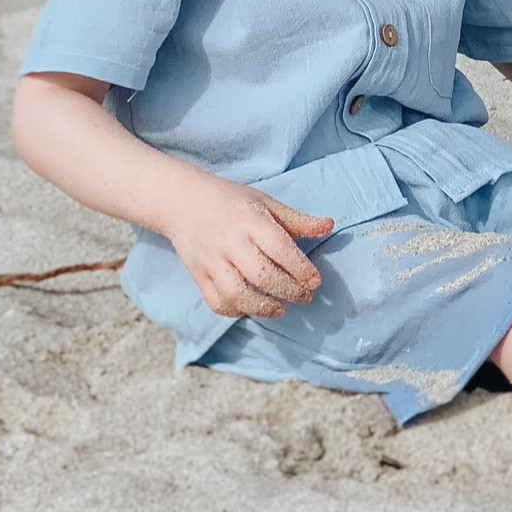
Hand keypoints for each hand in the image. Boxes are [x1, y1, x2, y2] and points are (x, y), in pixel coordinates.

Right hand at [160, 180, 333, 318]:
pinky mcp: (197, 276)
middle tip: (306, 296)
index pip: (279, 248)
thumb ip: (296, 219)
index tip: (316, 281)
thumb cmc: (230, 200)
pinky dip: (235, 311)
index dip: (300, 268)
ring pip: (237, 294)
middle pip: (261, 275)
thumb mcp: (265, 201)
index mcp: (249, 220)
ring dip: (263, 307)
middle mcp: (229, 242)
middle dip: (289, 291)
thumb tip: (329, 225)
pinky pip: (216, 302)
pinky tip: (251, 308)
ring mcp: (211, 261)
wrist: (182, 202)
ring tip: (281, 308)